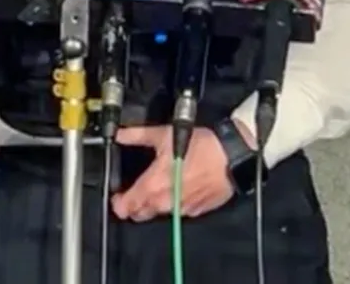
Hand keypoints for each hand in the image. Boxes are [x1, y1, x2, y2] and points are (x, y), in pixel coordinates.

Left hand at [110, 125, 235, 221]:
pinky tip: (177, 188)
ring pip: (158, 214)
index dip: (119, 202)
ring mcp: (181, 209)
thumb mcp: (164, 134)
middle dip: (134, 205)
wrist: (231, 156)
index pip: (127, 206)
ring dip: (153, 205)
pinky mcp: (195, 211)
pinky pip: (177, 212)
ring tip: (157, 187)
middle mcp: (166, 201)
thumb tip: (120, 134)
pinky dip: (172, 203)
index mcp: (154, 185)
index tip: (117, 196)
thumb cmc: (201, 146)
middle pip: (140, 214)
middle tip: (135, 191)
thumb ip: (137, 135)